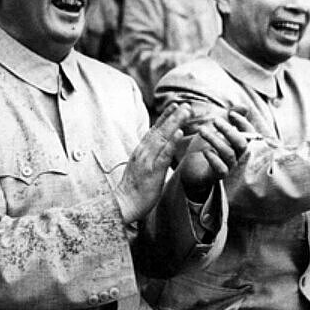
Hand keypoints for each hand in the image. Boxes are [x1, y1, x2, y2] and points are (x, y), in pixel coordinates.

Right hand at [115, 103, 190, 222]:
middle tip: (186, 104)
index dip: (165, 117)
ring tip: (185, 112)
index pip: (154, 129)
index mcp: (141, 151)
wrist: (124, 204)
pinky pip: (164, 155)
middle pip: (159, 129)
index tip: (175, 105)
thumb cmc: (134, 188)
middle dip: (173, 115)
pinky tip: (179, 133)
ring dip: (174, 123)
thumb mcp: (140, 167)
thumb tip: (157, 148)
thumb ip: (148, 156)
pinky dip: (172, 142)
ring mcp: (148, 160)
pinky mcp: (153, 171)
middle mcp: (143, 152)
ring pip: (162, 137)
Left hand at [178, 110, 254, 200]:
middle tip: (214, 120)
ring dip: (215, 140)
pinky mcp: (217, 176)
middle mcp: (237, 157)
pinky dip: (214, 159)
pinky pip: (221, 170)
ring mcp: (229, 167)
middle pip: (242, 144)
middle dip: (229, 130)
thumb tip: (245, 107)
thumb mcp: (216, 131)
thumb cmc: (205, 149)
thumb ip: (229, 120)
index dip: (243, 123)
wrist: (191, 170)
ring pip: (228, 154)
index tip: (230, 113)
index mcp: (238, 145)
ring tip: (201, 131)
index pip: (250, 134)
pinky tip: (206, 151)